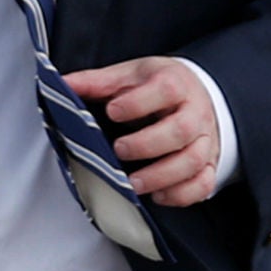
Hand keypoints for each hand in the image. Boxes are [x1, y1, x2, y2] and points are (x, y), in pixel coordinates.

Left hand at [61, 56, 219, 206]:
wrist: (197, 94)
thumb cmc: (158, 86)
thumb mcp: (129, 75)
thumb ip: (97, 81)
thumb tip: (62, 84)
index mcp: (175, 83)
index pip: (165, 89)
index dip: (138, 103)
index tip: (112, 111)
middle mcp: (195, 112)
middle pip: (181, 130)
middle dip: (148, 144)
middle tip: (119, 150)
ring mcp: (205, 140)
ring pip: (193, 161)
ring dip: (162, 176)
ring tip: (133, 183)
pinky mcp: (208, 163)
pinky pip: (202, 184)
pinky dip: (181, 194)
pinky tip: (158, 195)